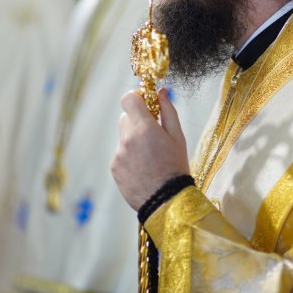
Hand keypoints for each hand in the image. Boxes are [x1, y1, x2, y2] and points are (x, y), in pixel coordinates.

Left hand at [110, 87, 189, 210]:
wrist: (166, 200)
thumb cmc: (176, 167)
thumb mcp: (178, 137)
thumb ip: (168, 111)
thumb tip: (161, 92)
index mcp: (144, 128)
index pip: (128, 99)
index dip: (136, 99)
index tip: (146, 106)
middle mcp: (127, 139)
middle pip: (125, 117)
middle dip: (137, 121)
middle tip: (152, 133)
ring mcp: (118, 154)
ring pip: (123, 137)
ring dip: (133, 140)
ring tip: (150, 156)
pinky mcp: (114, 167)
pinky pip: (120, 153)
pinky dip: (129, 156)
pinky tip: (143, 168)